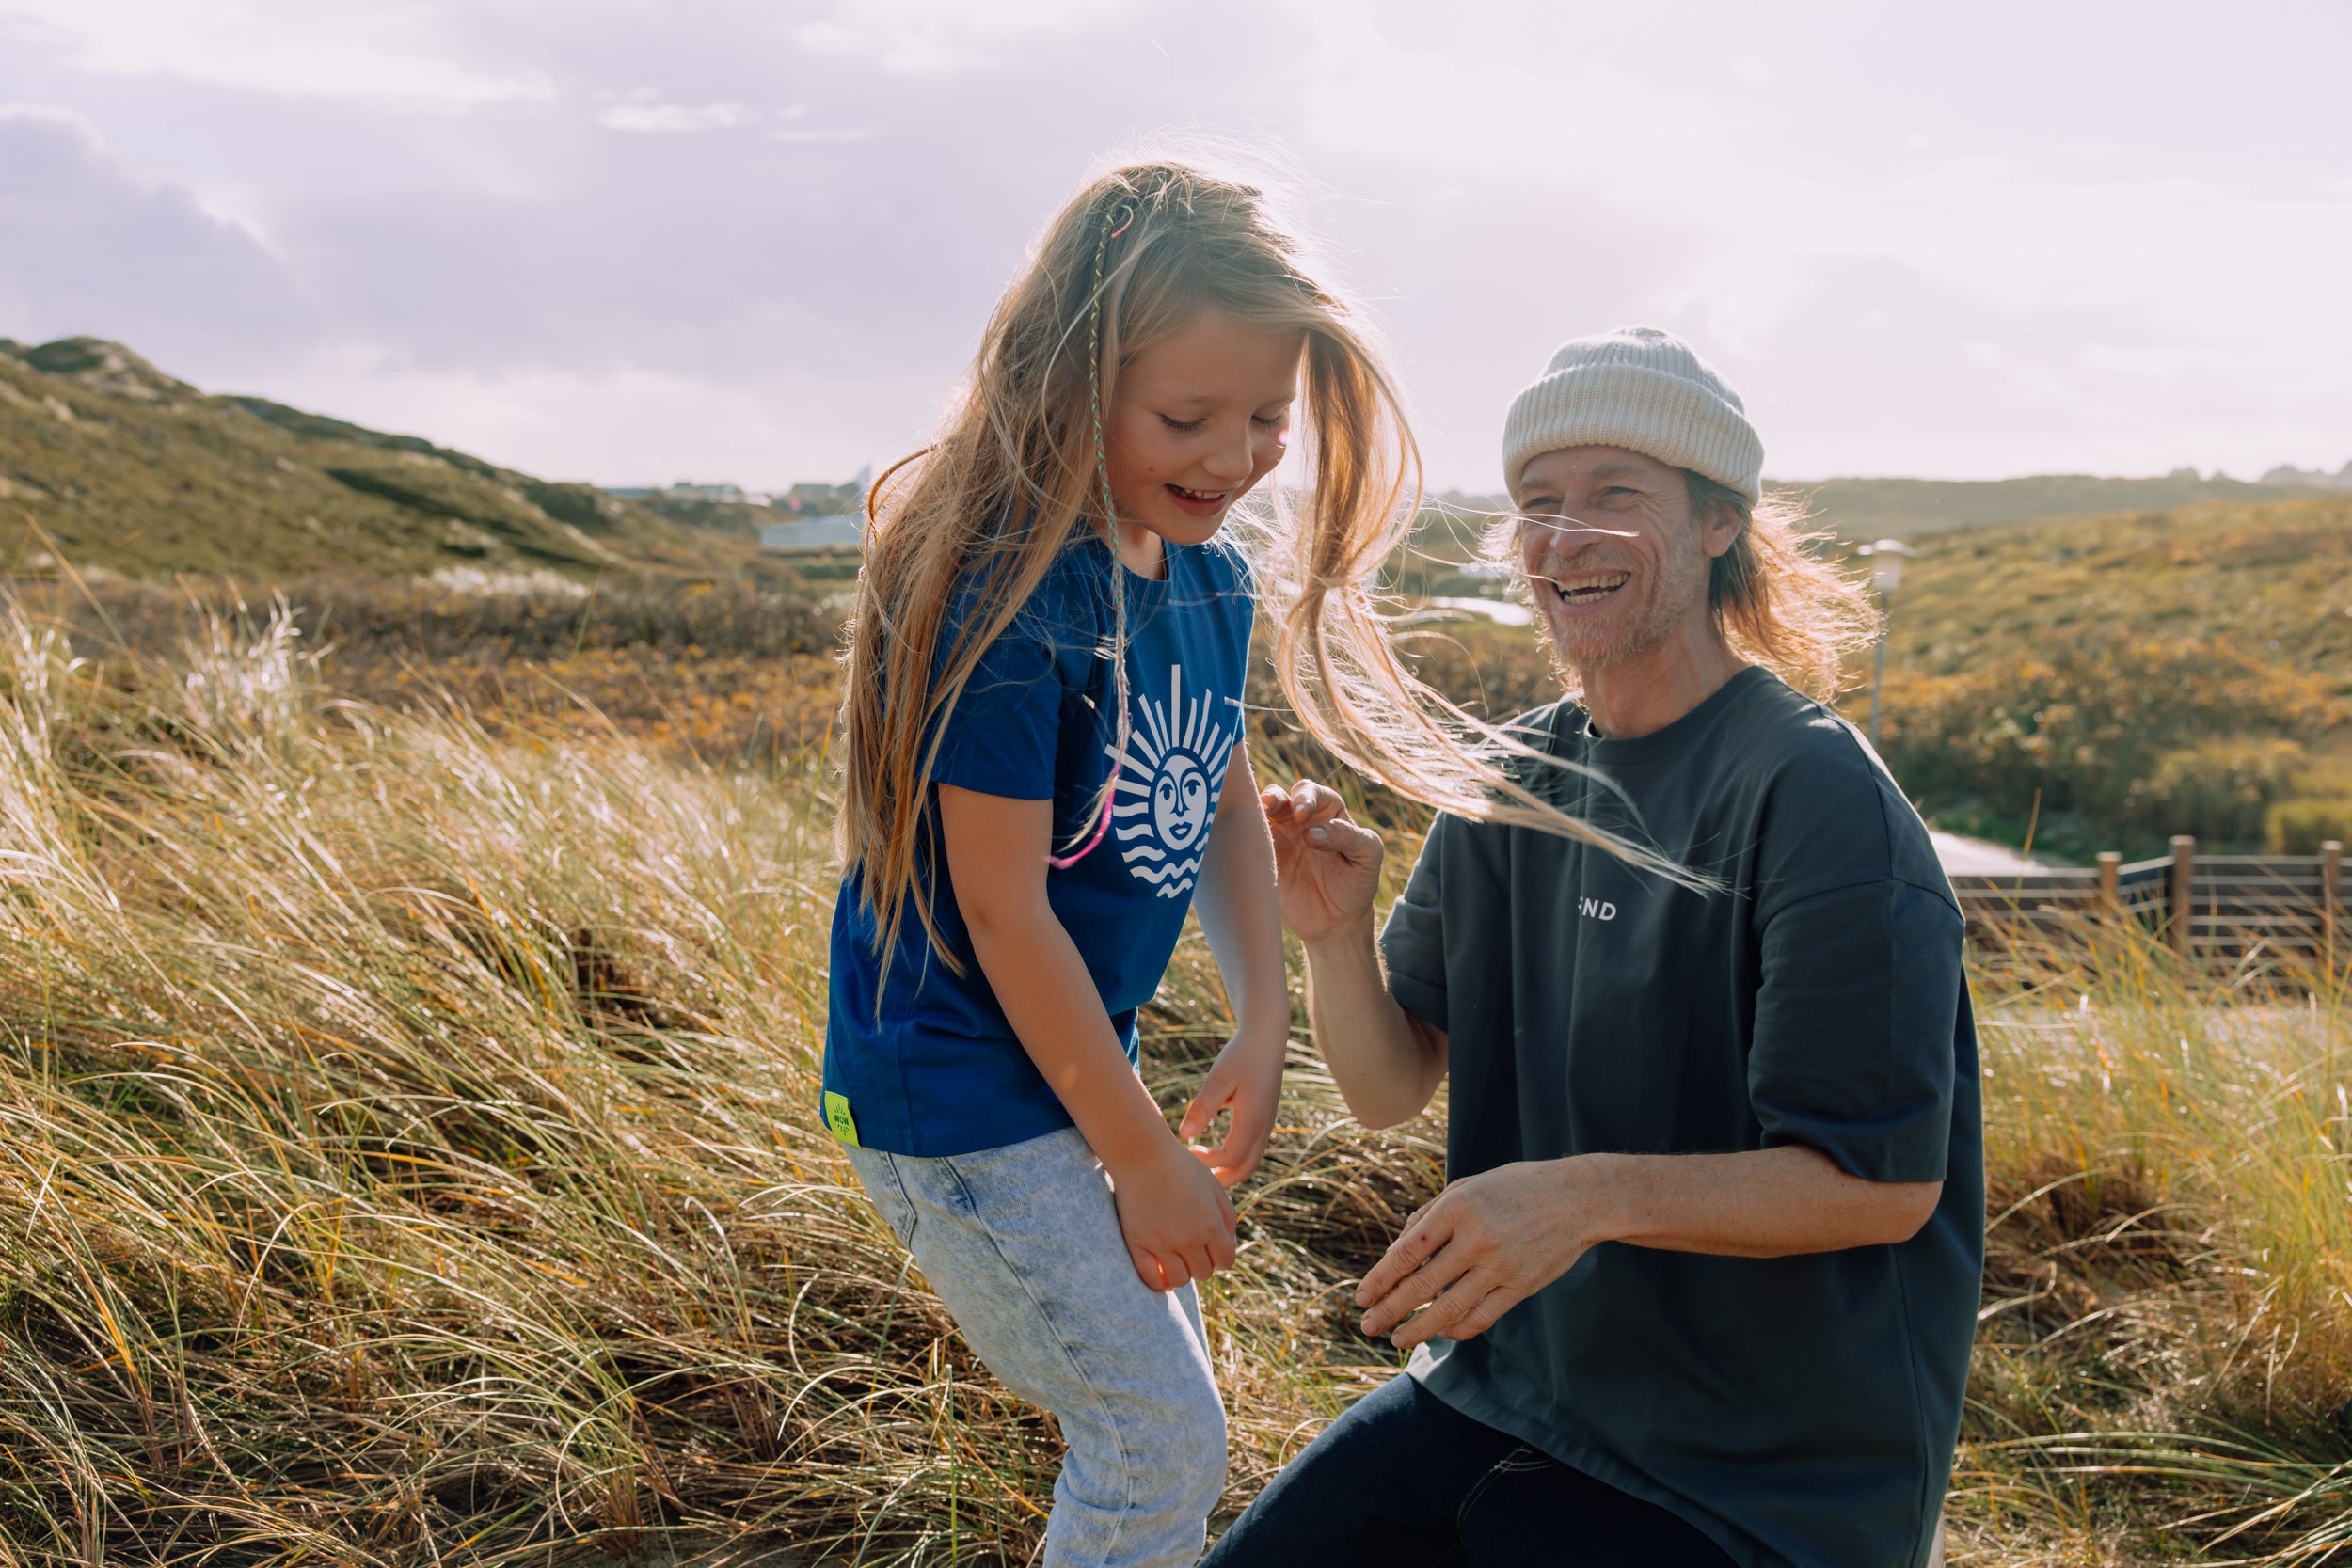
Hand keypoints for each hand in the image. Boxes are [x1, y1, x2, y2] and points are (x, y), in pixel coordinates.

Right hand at [1106, 1135, 1239, 1292]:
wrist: (1143, 1155)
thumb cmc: (1181, 1167)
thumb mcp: (1214, 1187)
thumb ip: (1227, 1218)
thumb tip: (1228, 1246)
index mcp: (1211, 1225)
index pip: (1226, 1261)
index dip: (1220, 1255)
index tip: (1210, 1246)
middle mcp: (1189, 1239)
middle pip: (1203, 1272)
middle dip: (1200, 1262)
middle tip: (1190, 1247)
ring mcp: (1162, 1244)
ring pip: (1180, 1280)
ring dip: (1181, 1272)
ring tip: (1175, 1257)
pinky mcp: (1138, 1244)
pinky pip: (1152, 1280)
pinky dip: (1159, 1282)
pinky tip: (1160, 1270)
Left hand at [1179, 1025, 1287, 1186]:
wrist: (1266, 1039)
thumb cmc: (1240, 1056)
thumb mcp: (1218, 1078)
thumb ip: (1202, 1107)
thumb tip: (1184, 1136)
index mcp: (1252, 1119)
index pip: (1231, 1158)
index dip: (1208, 1162)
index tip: (1188, 1151)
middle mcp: (1263, 1127)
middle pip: (1245, 1170)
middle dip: (1220, 1178)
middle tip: (1194, 1173)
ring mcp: (1267, 1125)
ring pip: (1251, 1163)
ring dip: (1228, 1171)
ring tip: (1203, 1165)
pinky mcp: (1265, 1120)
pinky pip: (1254, 1152)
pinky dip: (1236, 1161)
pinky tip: (1216, 1150)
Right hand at [1260, 779, 1384, 944]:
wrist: (1337, 920)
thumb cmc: (1357, 881)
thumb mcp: (1367, 855)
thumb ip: (1347, 836)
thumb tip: (1311, 832)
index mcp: (1328, 811)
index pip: (1313, 792)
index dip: (1306, 798)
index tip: (1302, 815)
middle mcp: (1299, 819)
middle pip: (1281, 796)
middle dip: (1274, 797)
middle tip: (1272, 807)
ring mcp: (1279, 838)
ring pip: (1260, 815)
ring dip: (1254, 813)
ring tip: (1256, 820)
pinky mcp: (1264, 859)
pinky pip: (1250, 844)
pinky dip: (1244, 839)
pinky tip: (1246, 844)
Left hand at [1356, 1159, 1610, 1348]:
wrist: (1577, 1199)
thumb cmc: (1513, 1189)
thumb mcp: (1467, 1186)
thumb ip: (1429, 1217)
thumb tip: (1395, 1254)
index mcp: (1458, 1206)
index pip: (1408, 1250)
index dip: (1381, 1278)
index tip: (1361, 1296)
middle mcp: (1477, 1237)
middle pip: (1422, 1284)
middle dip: (1390, 1310)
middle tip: (1368, 1326)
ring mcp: (1501, 1264)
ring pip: (1450, 1308)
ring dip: (1419, 1329)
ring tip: (1397, 1339)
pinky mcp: (1521, 1285)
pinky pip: (1482, 1317)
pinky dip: (1457, 1329)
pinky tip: (1440, 1333)